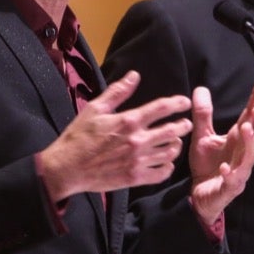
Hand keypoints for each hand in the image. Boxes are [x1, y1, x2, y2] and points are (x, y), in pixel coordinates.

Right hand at [39, 71, 192, 201]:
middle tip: (186, 123)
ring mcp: (137, 161)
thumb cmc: (78, 137)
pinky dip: (167, 167)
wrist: (66, 168)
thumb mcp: (95, 109)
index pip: (161, 108)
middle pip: (171, 131)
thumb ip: (118, 92)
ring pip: (169, 152)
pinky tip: (165, 163)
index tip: (185, 102)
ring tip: (176, 142)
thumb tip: (135, 75)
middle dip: (183, 125)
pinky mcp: (134, 178)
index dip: (177, 103)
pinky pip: (161, 173)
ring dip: (176, 145)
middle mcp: (137, 140)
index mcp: (128, 121)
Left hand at [188, 80, 253, 225]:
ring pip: (249, 157)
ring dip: (249, 143)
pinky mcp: (230, 187)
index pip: (250, 118)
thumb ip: (203, 115)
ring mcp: (239, 172)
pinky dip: (231, 174)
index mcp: (237, 140)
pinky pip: (233, 180)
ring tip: (245, 129)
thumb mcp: (202, 136)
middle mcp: (242, 154)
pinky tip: (225, 167)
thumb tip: (200, 88)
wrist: (200, 195)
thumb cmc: (207, 165)